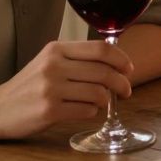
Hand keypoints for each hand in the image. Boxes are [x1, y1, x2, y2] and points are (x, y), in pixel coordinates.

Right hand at [0, 40, 133, 138]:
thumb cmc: (30, 86)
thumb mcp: (49, 62)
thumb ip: (78, 59)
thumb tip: (117, 63)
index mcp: (56, 50)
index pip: (101, 49)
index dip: (121, 59)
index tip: (129, 69)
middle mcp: (53, 66)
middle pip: (104, 72)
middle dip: (122, 83)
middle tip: (126, 91)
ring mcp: (50, 89)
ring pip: (98, 92)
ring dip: (106, 100)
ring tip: (102, 102)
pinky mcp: (49, 111)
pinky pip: (87, 110)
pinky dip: (92, 112)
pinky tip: (85, 110)